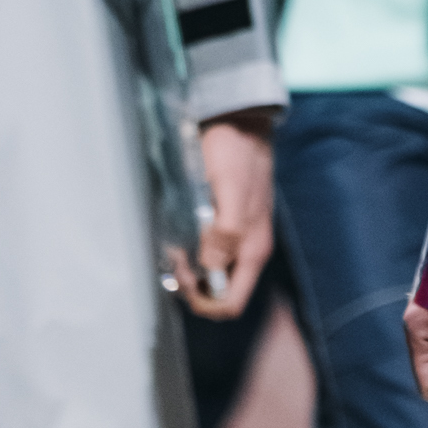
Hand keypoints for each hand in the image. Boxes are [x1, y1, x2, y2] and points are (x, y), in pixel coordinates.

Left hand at [172, 112, 275, 319]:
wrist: (240, 124)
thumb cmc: (236, 153)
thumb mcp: (232, 189)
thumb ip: (226, 231)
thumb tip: (210, 267)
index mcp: (253, 250)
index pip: (231, 303)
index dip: (204, 301)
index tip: (184, 275)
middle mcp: (247, 250)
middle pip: (219, 292)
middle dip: (193, 285)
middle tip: (175, 258)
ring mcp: (237, 238)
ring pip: (211, 275)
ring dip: (190, 269)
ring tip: (174, 247)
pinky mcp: (226, 225)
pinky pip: (208, 253)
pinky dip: (191, 252)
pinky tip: (180, 236)